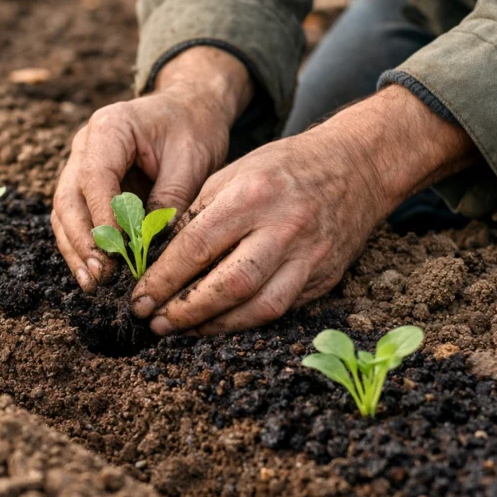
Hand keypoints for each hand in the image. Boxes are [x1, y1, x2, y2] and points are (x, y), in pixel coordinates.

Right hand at [52, 47, 251, 290]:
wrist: (189, 109)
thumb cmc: (193, 129)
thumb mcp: (192, 161)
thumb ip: (169, 200)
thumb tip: (148, 248)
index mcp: (109, 128)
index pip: (95, 177)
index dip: (103, 217)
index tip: (117, 251)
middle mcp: (85, 146)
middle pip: (69, 198)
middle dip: (83, 241)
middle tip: (101, 275)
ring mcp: (80, 166)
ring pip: (65, 213)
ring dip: (77, 250)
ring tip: (93, 282)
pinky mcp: (86, 186)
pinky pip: (76, 219)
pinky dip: (83, 246)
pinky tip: (93, 273)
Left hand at [131, 86, 478, 334]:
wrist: (357, 167)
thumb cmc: (284, 168)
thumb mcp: (234, 173)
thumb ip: (198, 214)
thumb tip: (160, 259)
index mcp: (252, 195)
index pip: (198, 246)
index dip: (164, 278)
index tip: (139, 297)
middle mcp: (283, 228)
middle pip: (228, 284)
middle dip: (185, 310)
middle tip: (153, 322)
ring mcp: (308, 257)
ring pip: (259, 306)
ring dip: (214, 326)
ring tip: (180, 330)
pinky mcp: (324, 277)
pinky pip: (282, 310)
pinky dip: (246, 322)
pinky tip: (219, 324)